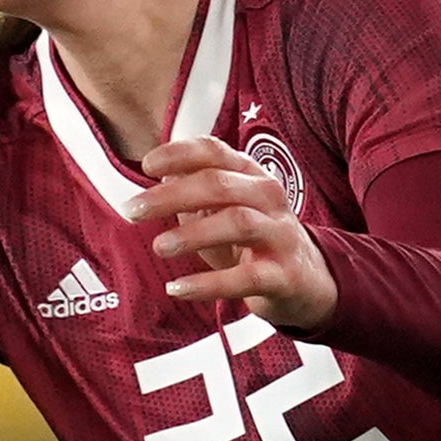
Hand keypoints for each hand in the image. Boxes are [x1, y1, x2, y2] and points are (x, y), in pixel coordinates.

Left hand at [127, 134, 333, 328]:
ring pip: (237, 222)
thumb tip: (159, 176)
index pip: (215, 151)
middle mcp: (269, 198)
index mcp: (251, 175)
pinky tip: (178, 289)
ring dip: (192, 234)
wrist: (307, 281)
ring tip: (159, 247)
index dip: (179, 153)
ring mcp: (280, 235)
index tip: (146, 166)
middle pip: (219, 185)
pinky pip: (245, 278)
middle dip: (171, 195)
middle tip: (133, 211)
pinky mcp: (283, 275)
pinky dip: (208, 284)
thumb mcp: (223, 210)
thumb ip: (193, 193)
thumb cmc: (254, 242)